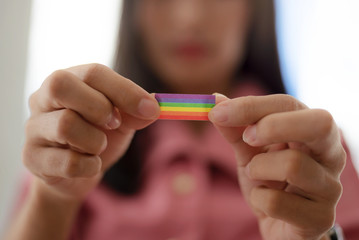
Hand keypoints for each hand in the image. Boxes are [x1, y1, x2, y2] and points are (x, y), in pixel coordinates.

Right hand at [23, 64, 159, 201]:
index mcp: (70, 81)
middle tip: (113, 124)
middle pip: (61, 85)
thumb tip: (154, 107)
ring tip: (99, 147)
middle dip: (99, 107)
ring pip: (65, 125)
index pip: (93, 73)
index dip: (124, 91)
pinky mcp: (31, 157)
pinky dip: (89, 166)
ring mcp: (33, 127)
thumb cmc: (98, 136)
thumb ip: (135, 112)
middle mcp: (43, 98)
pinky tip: (91, 165)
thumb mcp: (122, 121)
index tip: (150, 109)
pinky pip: (67, 162)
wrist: (77, 173)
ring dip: (96, 141)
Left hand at [209, 94, 345, 239]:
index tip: (219, 113)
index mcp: (312, 131)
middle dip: (273, 127)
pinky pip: (277, 202)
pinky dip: (259, 200)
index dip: (252, 106)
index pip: (289, 104)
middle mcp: (330, 155)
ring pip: (292, 165)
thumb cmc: (268, 180)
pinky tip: (266, 203)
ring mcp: (330, 187)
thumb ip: (235, 127)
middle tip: (248, 139)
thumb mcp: (248, 151)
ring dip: (259, 170)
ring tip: (258, 177)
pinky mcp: (321, 217)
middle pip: (318, 124)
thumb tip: (215, 99)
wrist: (278, 222)